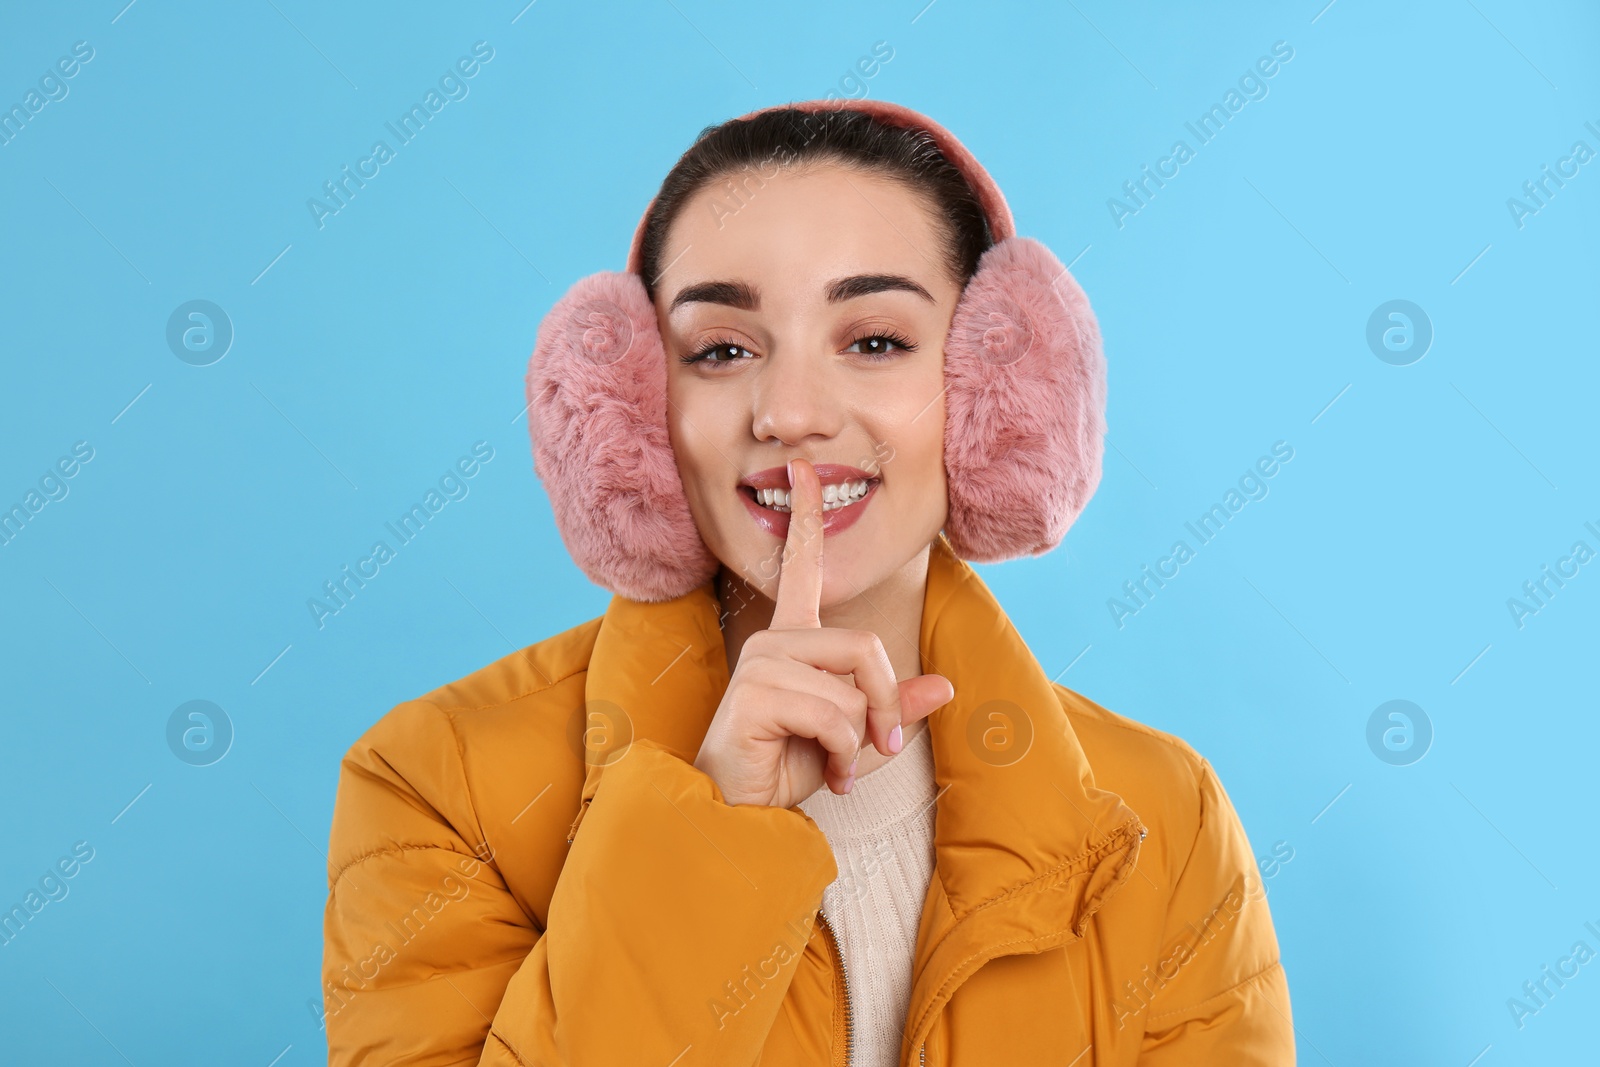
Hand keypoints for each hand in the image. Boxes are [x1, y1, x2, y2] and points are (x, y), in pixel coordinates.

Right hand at [692, 458, 954, 807]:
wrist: (740, 816)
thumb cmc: (785, 772)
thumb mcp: (854, 739)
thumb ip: (892, 708)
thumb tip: (946, 687)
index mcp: (792, 642)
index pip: (802, 569)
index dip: (807, 519)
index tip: (802, 470)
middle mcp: (773, 642)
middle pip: (865, 646)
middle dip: (883, 705)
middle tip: (874, 749)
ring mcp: (760, 663)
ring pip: (852, 687)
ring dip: (858, 739)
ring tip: (835, 764)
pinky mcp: (754, 692)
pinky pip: (835, 713)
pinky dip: (844, 754)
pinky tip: (821, 772)